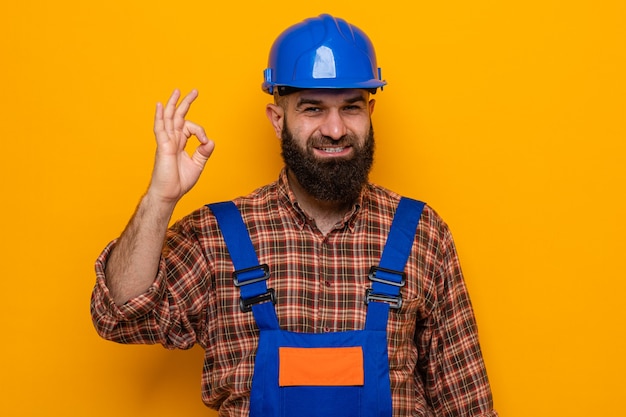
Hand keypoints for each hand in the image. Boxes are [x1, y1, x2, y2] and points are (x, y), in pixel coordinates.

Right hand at [148, 89, 214, 203]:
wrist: (169, 194)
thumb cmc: (179, 182)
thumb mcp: (197, 165)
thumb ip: (204, 152)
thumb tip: (210, 141)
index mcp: (179, 143)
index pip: (190, 127)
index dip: (200, 131)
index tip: (205, 142)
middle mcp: (172, 140)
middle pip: (178, 116)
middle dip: (185, 103)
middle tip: (194, 91)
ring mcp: (166, 142)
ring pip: (169, 119)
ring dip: (173, 104)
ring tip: (177, 91)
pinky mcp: (163, 147)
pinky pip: (160, 129)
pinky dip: (160, 116)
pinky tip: (160, 106)